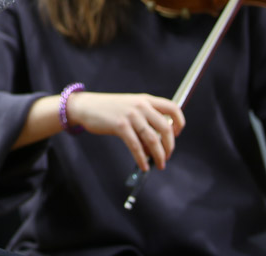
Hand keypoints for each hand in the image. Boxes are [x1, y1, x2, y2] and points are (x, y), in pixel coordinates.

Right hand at [66, 91, 184, 171]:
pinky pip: (136, 146)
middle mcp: (141, 106)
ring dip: (159, 155)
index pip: (172, 108)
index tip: (176, 134)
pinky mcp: (120, 126)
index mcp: (146, 99)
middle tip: (167, 156)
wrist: (87, 106)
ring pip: (152, 139)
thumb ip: (146, 117)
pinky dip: (142, 158)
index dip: (179, 122)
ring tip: (159, 164)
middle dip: (169, 146)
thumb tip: (158, 141)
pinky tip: (144, 165)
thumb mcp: (131, 105)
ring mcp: (131, 115)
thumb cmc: (109, 109)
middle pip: (165, 128)